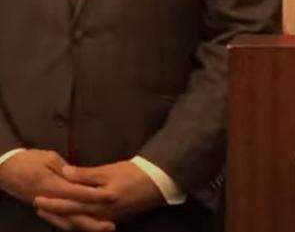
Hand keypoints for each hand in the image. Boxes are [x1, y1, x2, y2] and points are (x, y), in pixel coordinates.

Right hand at [0, 150, 114, 230]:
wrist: (8, 170)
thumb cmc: (29, 161)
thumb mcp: (48, 158)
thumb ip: (65, 168)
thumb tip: (79, 174)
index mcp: (51, 185)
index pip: (77, 192)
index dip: (95, 196)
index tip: (113, 196)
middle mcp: (50, 200)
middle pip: (73, 214)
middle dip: (93, 222)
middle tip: (111, 226)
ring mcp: (47, 208)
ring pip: (67, 222)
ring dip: (86, 227)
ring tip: (105, 228)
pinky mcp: (46, 211)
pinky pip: (61, 222)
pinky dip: (75, 226)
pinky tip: (89, 226)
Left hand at [33, 161, 163, 227]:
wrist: (157, 183)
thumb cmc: (133, 174)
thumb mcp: (109, 171)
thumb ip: (85, 174)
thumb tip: (64, 172)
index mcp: (99, 202)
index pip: (70, 204)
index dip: (53, 202)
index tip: (38, 198)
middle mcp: (101, 215)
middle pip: (72, 217)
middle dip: (54, 212)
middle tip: (38, 207)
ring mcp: (107, 218)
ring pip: (79, 223)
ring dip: (62, 218)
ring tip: (48, 213)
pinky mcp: (112, 218)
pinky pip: (89, 223)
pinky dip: (76, 221)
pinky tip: (70, 217)